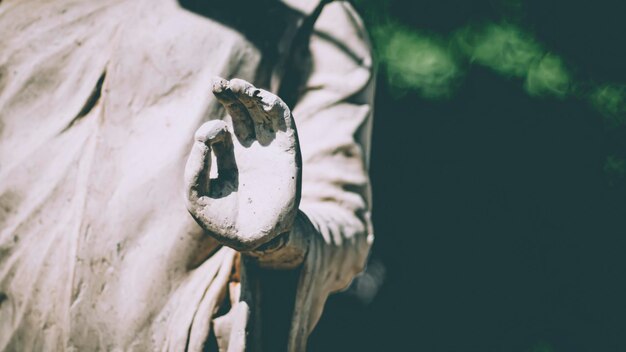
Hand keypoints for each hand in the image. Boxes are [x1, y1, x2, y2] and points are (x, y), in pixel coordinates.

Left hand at [184, 78, 301, 251]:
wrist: (255, 240)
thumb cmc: (222, 221)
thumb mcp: (196, 195)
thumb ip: (194, 167)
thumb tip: (203, 136)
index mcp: (227, 157)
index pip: (219, 130)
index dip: (212, 129)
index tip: (208, 137)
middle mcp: (248, 149)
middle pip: (241, 111)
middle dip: (230, 94)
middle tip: (217, 82)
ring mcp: (268, 149)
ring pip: (262, 111)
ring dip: (251, 94)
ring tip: (238, 85)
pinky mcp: (286, 152)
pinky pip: (283, 123)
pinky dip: (274, 106)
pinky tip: (261, 98)